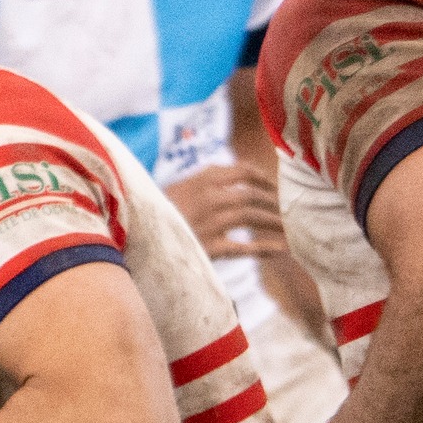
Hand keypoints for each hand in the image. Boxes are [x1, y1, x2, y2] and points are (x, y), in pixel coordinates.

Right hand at [165, 163, 286, 259]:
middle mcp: (209, 197)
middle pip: (253, 196)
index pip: (243, 173)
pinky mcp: (209, 248)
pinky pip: (244, 248)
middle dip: (274, 204)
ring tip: (291, 229)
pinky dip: (265, 249)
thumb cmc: (154, 215)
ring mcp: (210, 223)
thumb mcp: (177, 190)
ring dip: (275, 222)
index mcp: (202, 180)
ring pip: (253, 217)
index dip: (264, 180)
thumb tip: (239, 174)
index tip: (276, 188)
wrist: (131, 239)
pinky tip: (280, 250)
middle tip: (289, 212)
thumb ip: (205, 181)